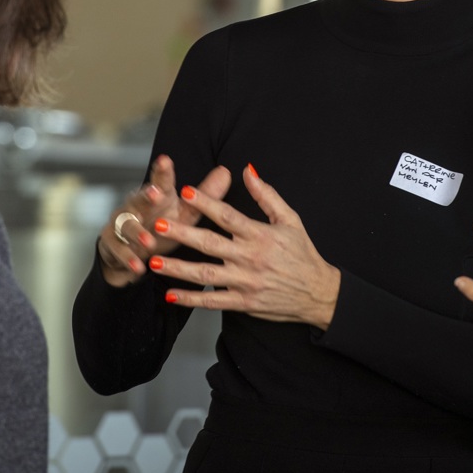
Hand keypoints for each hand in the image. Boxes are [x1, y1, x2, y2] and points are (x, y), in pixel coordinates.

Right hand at [97, 155, 231, 286]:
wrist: (130, 253)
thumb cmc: (161, 227)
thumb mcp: (185, 213)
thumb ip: (203, 196)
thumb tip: (226, 172)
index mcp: (156, 196)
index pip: (160, 181)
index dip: (163, 171)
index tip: (166, 160)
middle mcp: (136, 206)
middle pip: (140, 198)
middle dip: (147, 195)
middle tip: (156, 194)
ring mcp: (121, 224)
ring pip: (128, 225)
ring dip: (138, 233)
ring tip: (149, 241)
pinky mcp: (111, 244)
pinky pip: (119, 251)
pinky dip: (129, 259)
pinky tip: (138, 267)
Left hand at [146, 163, 340, 329]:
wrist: (317, 293)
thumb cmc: (302, 252)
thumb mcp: (290, 219)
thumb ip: (266, 195)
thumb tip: (247, 170)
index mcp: (260, 235)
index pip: (228, 216)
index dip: (206, 203)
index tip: (185, 192)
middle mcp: (250, 258)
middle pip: (210, 244)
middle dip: (183, 233)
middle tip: (159, 224)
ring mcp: (245, 282)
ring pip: (206, 275)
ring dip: (178, 268)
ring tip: (155, 261)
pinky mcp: (243, 302)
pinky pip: (212, 302)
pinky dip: (191, 299)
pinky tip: (170, 294)